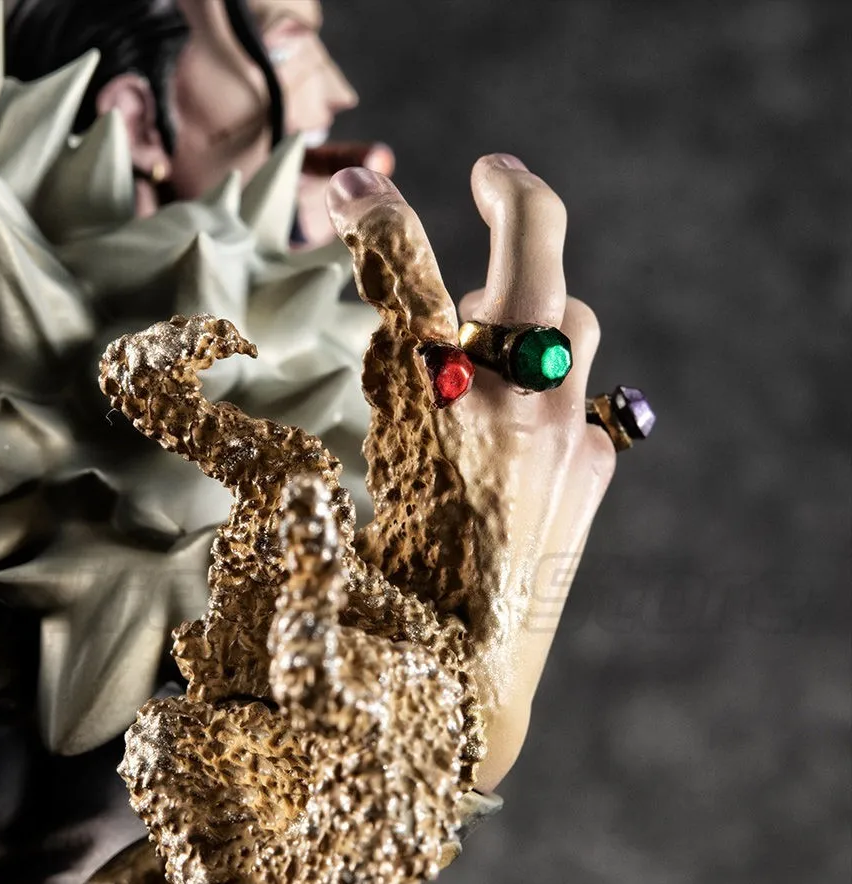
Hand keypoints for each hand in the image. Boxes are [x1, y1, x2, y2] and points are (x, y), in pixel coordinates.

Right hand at [327, 155, 615, 791]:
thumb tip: (297, 367)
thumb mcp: (319, 528)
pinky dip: (550, 369)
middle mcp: (518, 420)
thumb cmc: (377, 627)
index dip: (375, 218)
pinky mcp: (596, 473)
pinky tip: (510, 398)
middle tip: (486, 173)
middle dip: (510, 196)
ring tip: (480, 317)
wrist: (472, 701)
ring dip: (527, 299)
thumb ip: (316, 434)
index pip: (408, 285)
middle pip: (535, 261)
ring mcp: (572, 443)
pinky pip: (588, 385)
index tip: (352, 186)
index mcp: (436, 430)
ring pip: (573, 318)